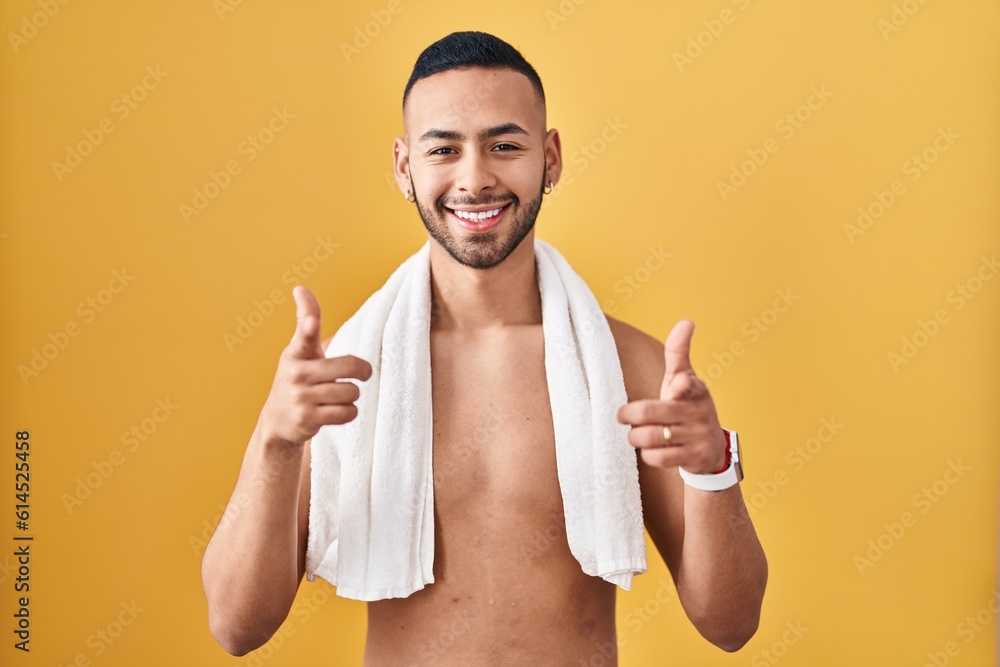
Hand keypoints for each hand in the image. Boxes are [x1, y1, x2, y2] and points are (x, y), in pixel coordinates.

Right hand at [259, 286, 371, 445]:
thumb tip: (299, 287)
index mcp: (296, 353)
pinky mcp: (308, 420)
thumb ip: (306, 321)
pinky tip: (338, 411)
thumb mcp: (299, 350)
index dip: (309, 327)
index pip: (304, 336)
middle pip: (347, 367)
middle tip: (363, 373)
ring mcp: (301, 398)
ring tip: (340, 396)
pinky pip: (347, 412)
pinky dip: (349, 412)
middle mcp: (296, 374)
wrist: (277, 421)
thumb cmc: (297, 378)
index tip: (312, 322)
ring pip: (350, 392)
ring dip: (352, 395)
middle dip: (362, 371)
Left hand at [616, 320, 726, 473]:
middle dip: (628, 415)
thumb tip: (686, 321)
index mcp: (695, 389)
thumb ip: (679, 353)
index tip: (679, 384)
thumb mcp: (685, 379)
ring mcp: (696, 435)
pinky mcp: (693, 457)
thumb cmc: (688, 407)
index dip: (681, 385)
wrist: (712, 449)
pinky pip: (658, 457)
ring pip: (650, 436)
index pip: (687, 383)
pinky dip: (648, 454)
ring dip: (635, 436)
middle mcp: (697, 412)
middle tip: (621, 415)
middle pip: (650, 412)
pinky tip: (651, 449)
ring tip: (634, 434)